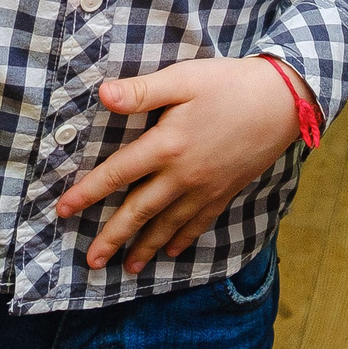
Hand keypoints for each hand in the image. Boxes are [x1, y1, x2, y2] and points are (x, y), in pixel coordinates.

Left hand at [56, 56, 303, 272]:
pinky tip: (171, 253)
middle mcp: (183, 175)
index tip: (63, 211)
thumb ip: (143, 91)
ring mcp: (206, 188)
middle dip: (113, 237)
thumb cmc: (230, 84)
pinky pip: (199, 224)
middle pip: (139, 211)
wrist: (284, 101)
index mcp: (167, 146)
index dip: (88, 193)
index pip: (118, 174)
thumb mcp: (184, 79)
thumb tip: (103, 95)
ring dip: (144, 248)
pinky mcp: (225, 191)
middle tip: (91, 261)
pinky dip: (183, 241)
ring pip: (168, 225)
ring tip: (127, 269)